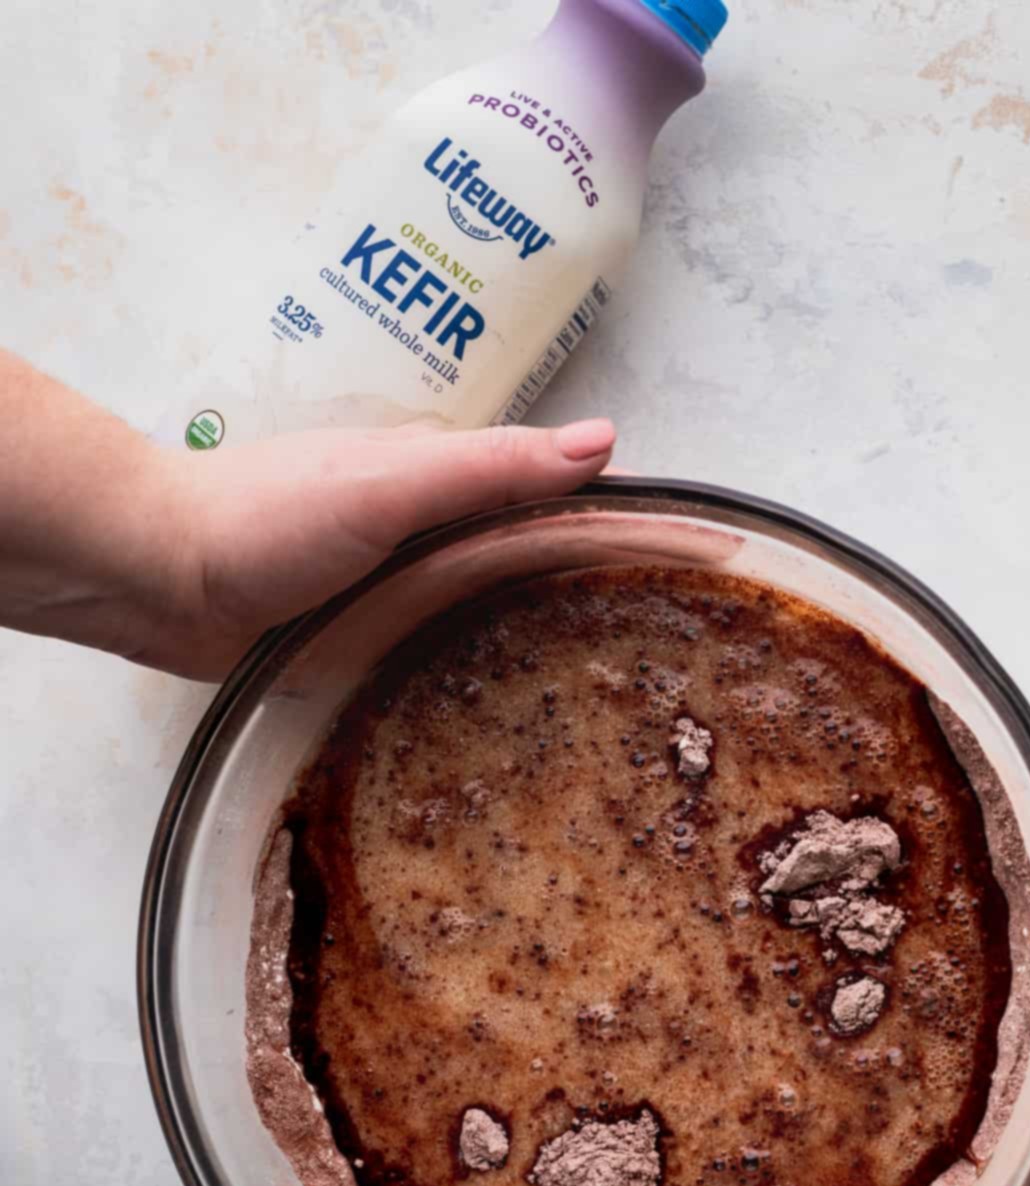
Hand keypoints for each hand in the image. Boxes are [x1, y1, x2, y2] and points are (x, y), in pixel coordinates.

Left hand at [0, 349, 615, 681]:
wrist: (162, 582)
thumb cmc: (271, 519)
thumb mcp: (395, 484)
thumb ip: (491, 469)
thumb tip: (605, 442)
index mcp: (440, 482)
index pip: (550, 499)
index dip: (613, 526)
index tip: (685, 565)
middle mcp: (424, 535)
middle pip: (524, 562)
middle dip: (586, 593)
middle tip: (659, 651)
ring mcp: (392, 592)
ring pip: (483, 615)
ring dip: (531, 642)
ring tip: (605, 701)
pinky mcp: (360, 643)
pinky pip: (435, 659)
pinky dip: (473, 676)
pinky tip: (507, 716)